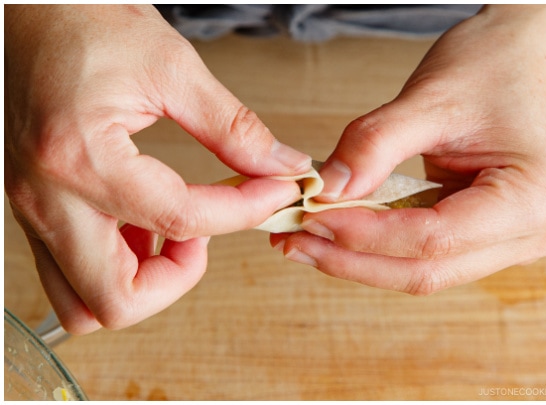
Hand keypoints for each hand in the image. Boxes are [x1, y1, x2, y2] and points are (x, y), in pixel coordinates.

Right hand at [4, 5, 310, 332]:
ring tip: (179, 230)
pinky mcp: (32, 207)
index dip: (244, 212)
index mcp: (80, 158)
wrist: (24, 9)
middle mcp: (45, 197)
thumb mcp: (172, 66)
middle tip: (210, 233)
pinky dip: (117, 264)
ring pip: (81, 302)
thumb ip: (233, 127)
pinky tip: (150, 220)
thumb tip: (283, 168)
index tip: (278, 190)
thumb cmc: (84, 22)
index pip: (179, 221)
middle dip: (178, 281)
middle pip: (114, 301)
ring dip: (141, 283)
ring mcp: (30, 208)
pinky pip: (70, 270)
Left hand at [269, 5, 545, 293]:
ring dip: (362, 259)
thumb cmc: (495, 67)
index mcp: (535, 200)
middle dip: (355, 258)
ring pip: (427, 272)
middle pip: (430, 269)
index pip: (435, 239)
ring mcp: (520, 243)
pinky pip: (432, 257)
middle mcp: (536, 232)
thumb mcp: (430, 98)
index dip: (365, 235)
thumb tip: (324, 192)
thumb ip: (374, 146)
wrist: (526, 55)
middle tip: (294, 239)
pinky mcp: (496, 240)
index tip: (311, 216)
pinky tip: (340, 233)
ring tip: (307, 237)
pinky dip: (382, 247)